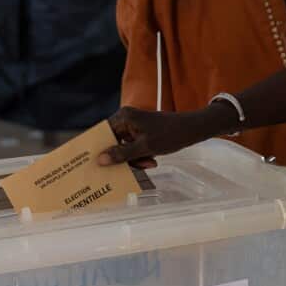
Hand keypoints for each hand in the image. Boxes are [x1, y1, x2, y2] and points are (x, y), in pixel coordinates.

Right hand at [98, 105, 225, 168]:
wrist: (193, 129)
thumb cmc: (170, 134)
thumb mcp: (145, 147)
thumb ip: (122, 154)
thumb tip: (101, 160)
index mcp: (124, 117)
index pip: (103, 133)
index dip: (98, 148)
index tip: (92, 163)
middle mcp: (126, 119)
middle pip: (113, 142)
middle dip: (122, 157)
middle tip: (129, 168)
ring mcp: (134, 126)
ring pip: (124, 148)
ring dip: (134, 159)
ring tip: (148, 163)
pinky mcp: (142, 133)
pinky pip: (133, 147)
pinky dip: (140, 156)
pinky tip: (151, 161)